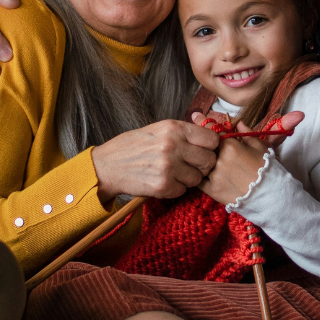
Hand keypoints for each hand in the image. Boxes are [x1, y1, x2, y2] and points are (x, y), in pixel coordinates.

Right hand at [91, 120, 220, 202]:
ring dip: (189, 179)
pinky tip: (164, 181)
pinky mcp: (163, 186)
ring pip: (198, 178)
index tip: (204, 151)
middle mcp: (173, 146)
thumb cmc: (132, 146)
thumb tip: (208, 134)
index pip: (212, 139)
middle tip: (190, 166)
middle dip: (202, 165)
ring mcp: (169, 167)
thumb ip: (182, 132)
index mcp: (174, 128)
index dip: (210, 147)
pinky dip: (176, 189)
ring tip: (174, 173)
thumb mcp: (157, 129)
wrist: (108, 165)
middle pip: (209, 160)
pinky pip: (183, 190)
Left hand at [198, 111, 303, 204]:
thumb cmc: (267, 168)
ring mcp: (214, 175)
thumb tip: (237, 122)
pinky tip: (201, 173)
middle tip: (197, 140)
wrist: (270, 195)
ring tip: (199, 157)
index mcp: (230, 146)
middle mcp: (219, 159)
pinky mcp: (212, 190)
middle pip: (203, 146)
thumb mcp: (260, 146)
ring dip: (199, 159)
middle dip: (201, 143)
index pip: (211, 130)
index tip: (195, 115)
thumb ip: (246, 132)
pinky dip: (198, 174)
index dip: (203, 121)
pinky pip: (198, 179)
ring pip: (199, 162)